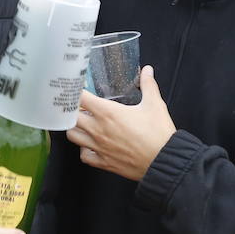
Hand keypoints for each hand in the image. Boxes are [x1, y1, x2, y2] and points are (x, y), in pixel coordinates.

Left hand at [67, 65, 175, 181]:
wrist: (164, 161)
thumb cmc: (158, 135)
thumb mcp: (155, 104)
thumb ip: (148, 85)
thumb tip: (147, 71)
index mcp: (108, 113)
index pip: (80, 98)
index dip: (75, 92)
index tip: (77, 89)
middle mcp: (98, 129)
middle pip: (70, 117)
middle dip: (71, 110)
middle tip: (79, 106)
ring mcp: (98, 147)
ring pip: (73, 136)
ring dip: (75, 128)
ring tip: (83, 124)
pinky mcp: (103, 162)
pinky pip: (83, 155)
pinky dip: (83, 149)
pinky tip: (90, 144)